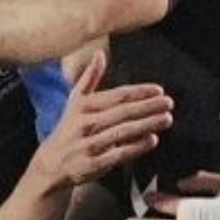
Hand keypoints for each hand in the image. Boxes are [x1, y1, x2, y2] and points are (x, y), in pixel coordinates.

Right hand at [30, 49, 172, 191]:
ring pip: (123, 131)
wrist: (51, 165)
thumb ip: (89, 78)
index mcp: (84, 106)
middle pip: (122, 112)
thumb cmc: (68, 131)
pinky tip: (152, 140)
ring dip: (147, 124)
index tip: (158, 90)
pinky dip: (136, 146)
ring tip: (167, 119)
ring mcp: (90, 144)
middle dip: (148, 107)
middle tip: (169, 102)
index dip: (139, 92)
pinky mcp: (93, 164)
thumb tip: (99, 54)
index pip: (116, 96)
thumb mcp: (74, 102)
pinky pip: (119, 154)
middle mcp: (86, 123)